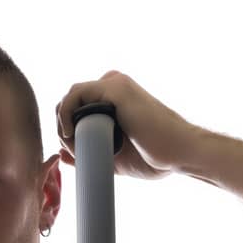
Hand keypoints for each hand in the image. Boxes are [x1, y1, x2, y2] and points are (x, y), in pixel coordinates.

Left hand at [54, 70, 199, 181]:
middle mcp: (114, 85)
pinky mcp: (115, 88)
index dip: (68, 129)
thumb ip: (90, 153)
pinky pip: (76, 94)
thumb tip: (63, 155)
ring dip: (64, 123)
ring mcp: (115, 84)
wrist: (179, 153)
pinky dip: (66, 114)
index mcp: (115, 97)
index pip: (78, 106)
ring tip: (75, 147)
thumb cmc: (156, 156)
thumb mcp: (115, 158)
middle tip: (73, 152)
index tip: (73, 152)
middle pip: (72, 100)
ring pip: (71, 97)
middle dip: (64, 127)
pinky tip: (70, 133)